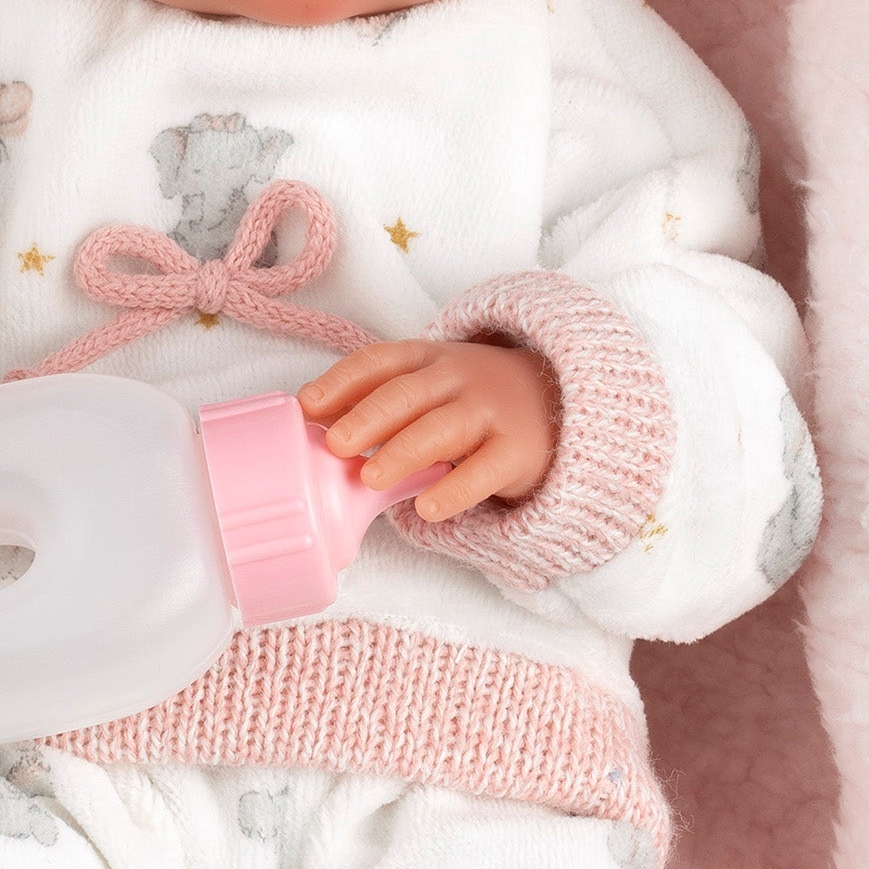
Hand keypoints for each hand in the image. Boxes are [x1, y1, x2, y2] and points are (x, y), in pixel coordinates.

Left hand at [299, 336, 557, 521]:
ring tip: (370, 478)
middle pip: (408, 394)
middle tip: (335, 444)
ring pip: (443, 429)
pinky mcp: (518, 451)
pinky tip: (427, 508)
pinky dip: (455, 490)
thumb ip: (382, 398)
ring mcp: (492, 412)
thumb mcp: (432, 384)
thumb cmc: (475, 399)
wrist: (561, 401)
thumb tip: (315, 423)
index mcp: (430, 359)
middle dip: (368, 417)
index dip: (342, 381)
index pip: (381, 361)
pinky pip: (484, 472)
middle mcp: (460, 378)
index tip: (308, 405)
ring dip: (404, 451)